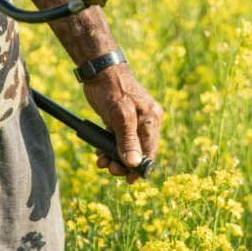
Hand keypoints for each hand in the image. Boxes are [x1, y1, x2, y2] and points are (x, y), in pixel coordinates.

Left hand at [81, 63, 161, 182]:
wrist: (99, 70)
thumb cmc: (112, 90)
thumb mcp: (121, 116)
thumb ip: (128, 140)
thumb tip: (133, 164)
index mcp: (151, 119)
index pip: (150, 151)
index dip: (140, 167)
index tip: (129, 180)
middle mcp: (145, 121)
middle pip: (138, 151)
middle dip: (124, 164)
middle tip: (110, 169)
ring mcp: (133, 121)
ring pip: (126, 147)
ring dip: (114, 158)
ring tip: (101, 161)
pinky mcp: (121, 120)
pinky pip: (118, 140)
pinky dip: (109, 148)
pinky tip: (100, 153)